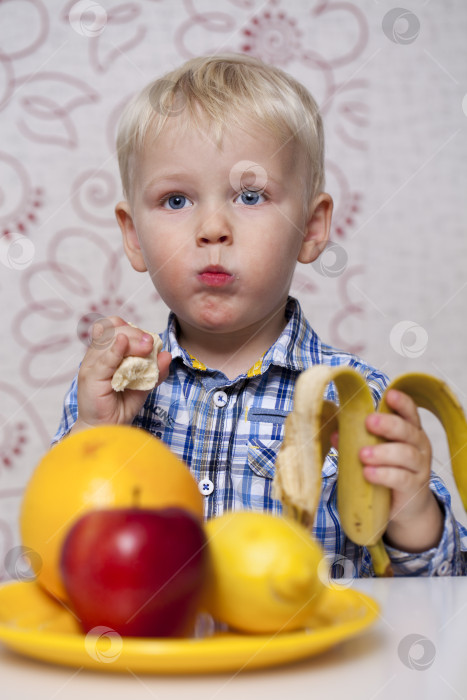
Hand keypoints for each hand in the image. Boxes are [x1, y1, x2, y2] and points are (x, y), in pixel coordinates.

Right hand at [71, 317, 171, 432]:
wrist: (107, 429)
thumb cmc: (121, 406)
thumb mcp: (143, 385)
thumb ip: (154, 371)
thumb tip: (167, 355)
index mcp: (106, 353)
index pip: (114, 326)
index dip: (132, 327)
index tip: (150, 340)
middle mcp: (96, 356)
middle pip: (112, 329)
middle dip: (136, 333)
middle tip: (152, 344)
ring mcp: (91, 365)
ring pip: (109, 339)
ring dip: (131, 340)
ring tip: (147, 348)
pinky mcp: (91, 377)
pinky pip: (103, 359)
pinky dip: (114, 349)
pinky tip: (123, 344)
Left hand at [360, 389, 442, 551]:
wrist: (406, 507)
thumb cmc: (387, 470)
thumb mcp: (374, 453)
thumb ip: (355, 441)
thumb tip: (334, 433)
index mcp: (409, 431)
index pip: (410, 413)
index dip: (402, 403)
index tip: (389, 395)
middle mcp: (419, 445)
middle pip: (408, 431)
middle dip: (389, 424)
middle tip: (369, 422)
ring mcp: (420, 467)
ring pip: (406, 454)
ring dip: (383, 452)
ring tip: (363, 455)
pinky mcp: (415, 487)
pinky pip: (402, 478)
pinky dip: (384, 474)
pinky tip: (368, 473)